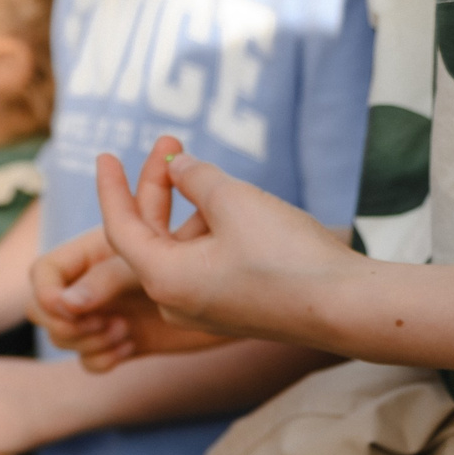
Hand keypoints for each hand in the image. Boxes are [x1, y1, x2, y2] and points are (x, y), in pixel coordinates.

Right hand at [31, 226, 230, 371]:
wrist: (254, 287)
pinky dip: (101, 359)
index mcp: (97, 250)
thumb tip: (68, 303)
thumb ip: (108, 275)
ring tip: (123, 334)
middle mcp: (97, 281)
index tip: (72, 307)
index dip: (49, 292)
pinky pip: (92, 359)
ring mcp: (110, 312)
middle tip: (106, 325)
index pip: (44, 272)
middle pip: (44, 308)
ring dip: (86, 342)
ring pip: (65, 337)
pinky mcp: (128, 340)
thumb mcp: (154, 259)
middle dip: (66, 323)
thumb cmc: (212, 253)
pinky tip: (130, 348)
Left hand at [90, 137, 358, 346]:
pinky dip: (207, 232)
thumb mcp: (234, 201)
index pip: (119, 229)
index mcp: (164, 279)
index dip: (112, 188)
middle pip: (150, 237)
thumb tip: (176, 167)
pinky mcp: (234, 311)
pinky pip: (204, 265)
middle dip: (157, 188)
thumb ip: (195, 177)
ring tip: (207, 172)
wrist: (348, 308)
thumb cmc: (288, 255)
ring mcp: (205, 311)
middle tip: (171, 143)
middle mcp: (176, 303)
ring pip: (181, 250)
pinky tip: (230, 205)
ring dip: (188, 209)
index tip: (104, 155)